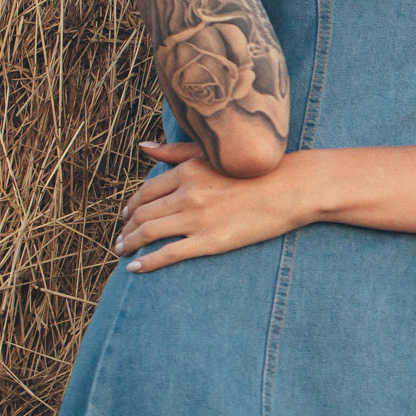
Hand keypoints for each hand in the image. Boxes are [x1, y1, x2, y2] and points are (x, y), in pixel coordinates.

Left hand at [115, 140, 309, 271]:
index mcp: (189, 170)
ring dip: (130, 244)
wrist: (294, 187)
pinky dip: (147, 263)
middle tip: (121, 239)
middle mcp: (188, 193)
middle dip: (126, 228)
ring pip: (148, 233)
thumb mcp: (215, 153)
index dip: (131, 206)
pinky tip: (135, 268)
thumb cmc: (259, 169)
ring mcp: (198, 218)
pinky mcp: (210, 240)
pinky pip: (168, 254)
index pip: (146, 192)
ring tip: (123, 252)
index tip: (126, 216)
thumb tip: (143, 147)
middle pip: (142, 214)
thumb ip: (177, 151)